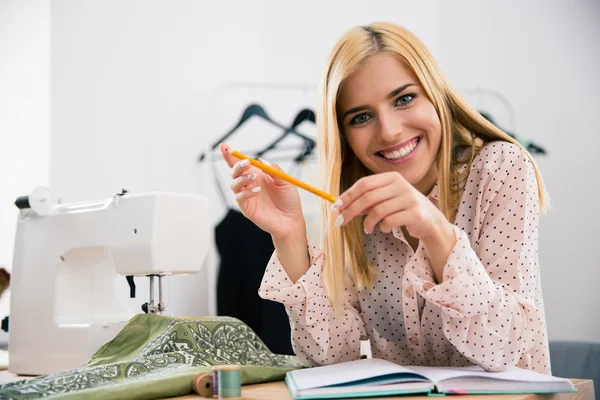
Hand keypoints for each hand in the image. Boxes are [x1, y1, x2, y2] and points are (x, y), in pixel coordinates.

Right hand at [220, 143, 304, 239]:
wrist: (292, 220)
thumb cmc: (289, 200)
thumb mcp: (286, 181)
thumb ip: (274, 170)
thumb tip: (261, 160)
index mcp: (258, 175)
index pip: (241, 163)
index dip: (231, 155)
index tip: (225, 147)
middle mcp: (250, 184)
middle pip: (235, 172)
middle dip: (237, 165)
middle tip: (246, 163)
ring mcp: (247, 196)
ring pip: (234, 184)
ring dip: (242, 178)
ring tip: (254, 178)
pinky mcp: (247, 208)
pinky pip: (240, 198)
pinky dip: (246, 192)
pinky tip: (257, 191)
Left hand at [332, 172, 446, 239]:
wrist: (430, 220)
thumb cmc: (402, 208)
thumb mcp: (386, 199)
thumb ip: (367, 200)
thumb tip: (342, 205)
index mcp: (392, 177)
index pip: (364, 184)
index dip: (348, 195)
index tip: (335, 207)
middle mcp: (401, 185)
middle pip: (368, 197)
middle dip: (351, 211)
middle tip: (341, 222)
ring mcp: (409, 198)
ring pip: (377, 211)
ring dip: (368, 223)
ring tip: (368, 229)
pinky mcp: (415, 213)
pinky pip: (389, 221)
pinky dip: (382, 228)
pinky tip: (384, 229)